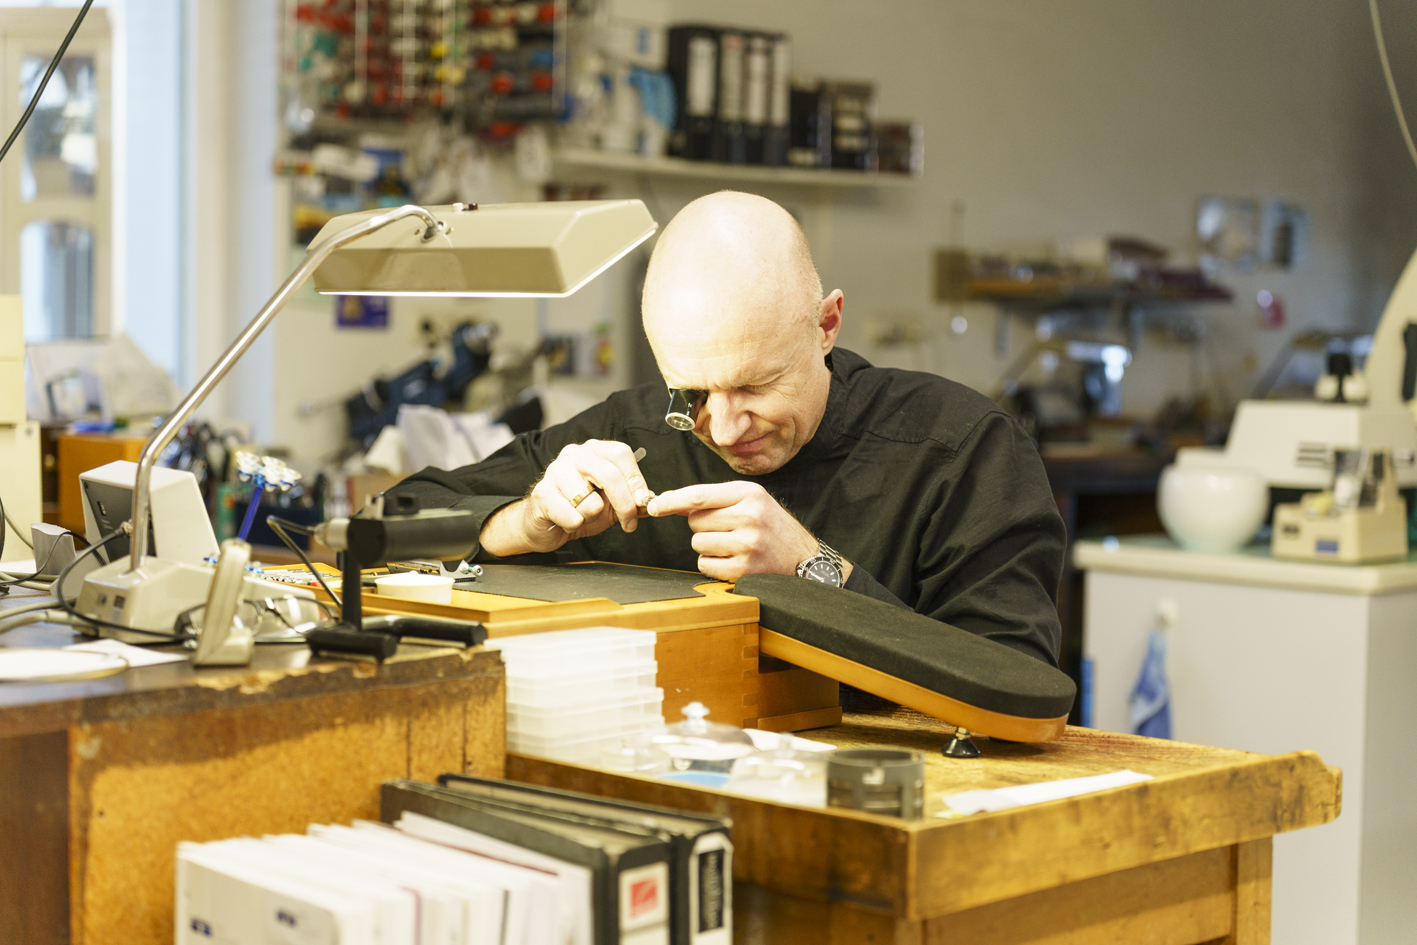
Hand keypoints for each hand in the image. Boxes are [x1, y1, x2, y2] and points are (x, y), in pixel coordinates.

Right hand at [480, 440, 652, 555]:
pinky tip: (566, 520)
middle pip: (610, 476)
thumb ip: (632, 501)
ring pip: (591, 502)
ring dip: (591, 517)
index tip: (644, 502)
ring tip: (581, 515)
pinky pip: (573, 517)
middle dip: (625, 505)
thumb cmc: (578, 509)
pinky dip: (574, 525)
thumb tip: (652, 502)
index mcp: (593, 450)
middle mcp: (574, 454)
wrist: (543, 524)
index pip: (621, 454)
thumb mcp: (611, 504)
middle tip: (629, 523)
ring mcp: (555, 471)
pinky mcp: (541, 492)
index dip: (636, 480)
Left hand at [647, 481, 848, 582]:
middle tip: (727, 530)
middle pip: (695, 521)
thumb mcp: (752, 501)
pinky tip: (733, 560)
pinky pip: (705, 564)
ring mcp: (747, 544)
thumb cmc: (772, 527)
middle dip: (703, 526)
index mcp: (749, 494)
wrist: (803, 559)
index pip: (699, 495)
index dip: (671, 500)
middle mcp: (749, 516)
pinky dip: (712, 564)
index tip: (654, 506)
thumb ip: (716, 498)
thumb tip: (672, 503)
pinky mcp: (743, 570)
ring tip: (733, 545)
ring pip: (698, 543)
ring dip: (708, 546)